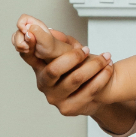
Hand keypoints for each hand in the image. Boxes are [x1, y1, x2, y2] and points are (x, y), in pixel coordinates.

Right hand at [11, 17, 129, 131]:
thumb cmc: (78, 70)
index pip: (27, 54)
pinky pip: (89, 90)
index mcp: (38, 66)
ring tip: (106, 57)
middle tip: (87, 49)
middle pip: (54, 69)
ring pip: (75, 78)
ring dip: (94, 65)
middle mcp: (43, 83)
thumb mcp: (68, 52)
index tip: (31, 32)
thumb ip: (58, 41)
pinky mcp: (68, 108)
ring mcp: (54, 97)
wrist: (94, 96)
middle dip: (74, 56)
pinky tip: (108, 69)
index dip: (27, 44)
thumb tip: (45, 28)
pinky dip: (102, 77)